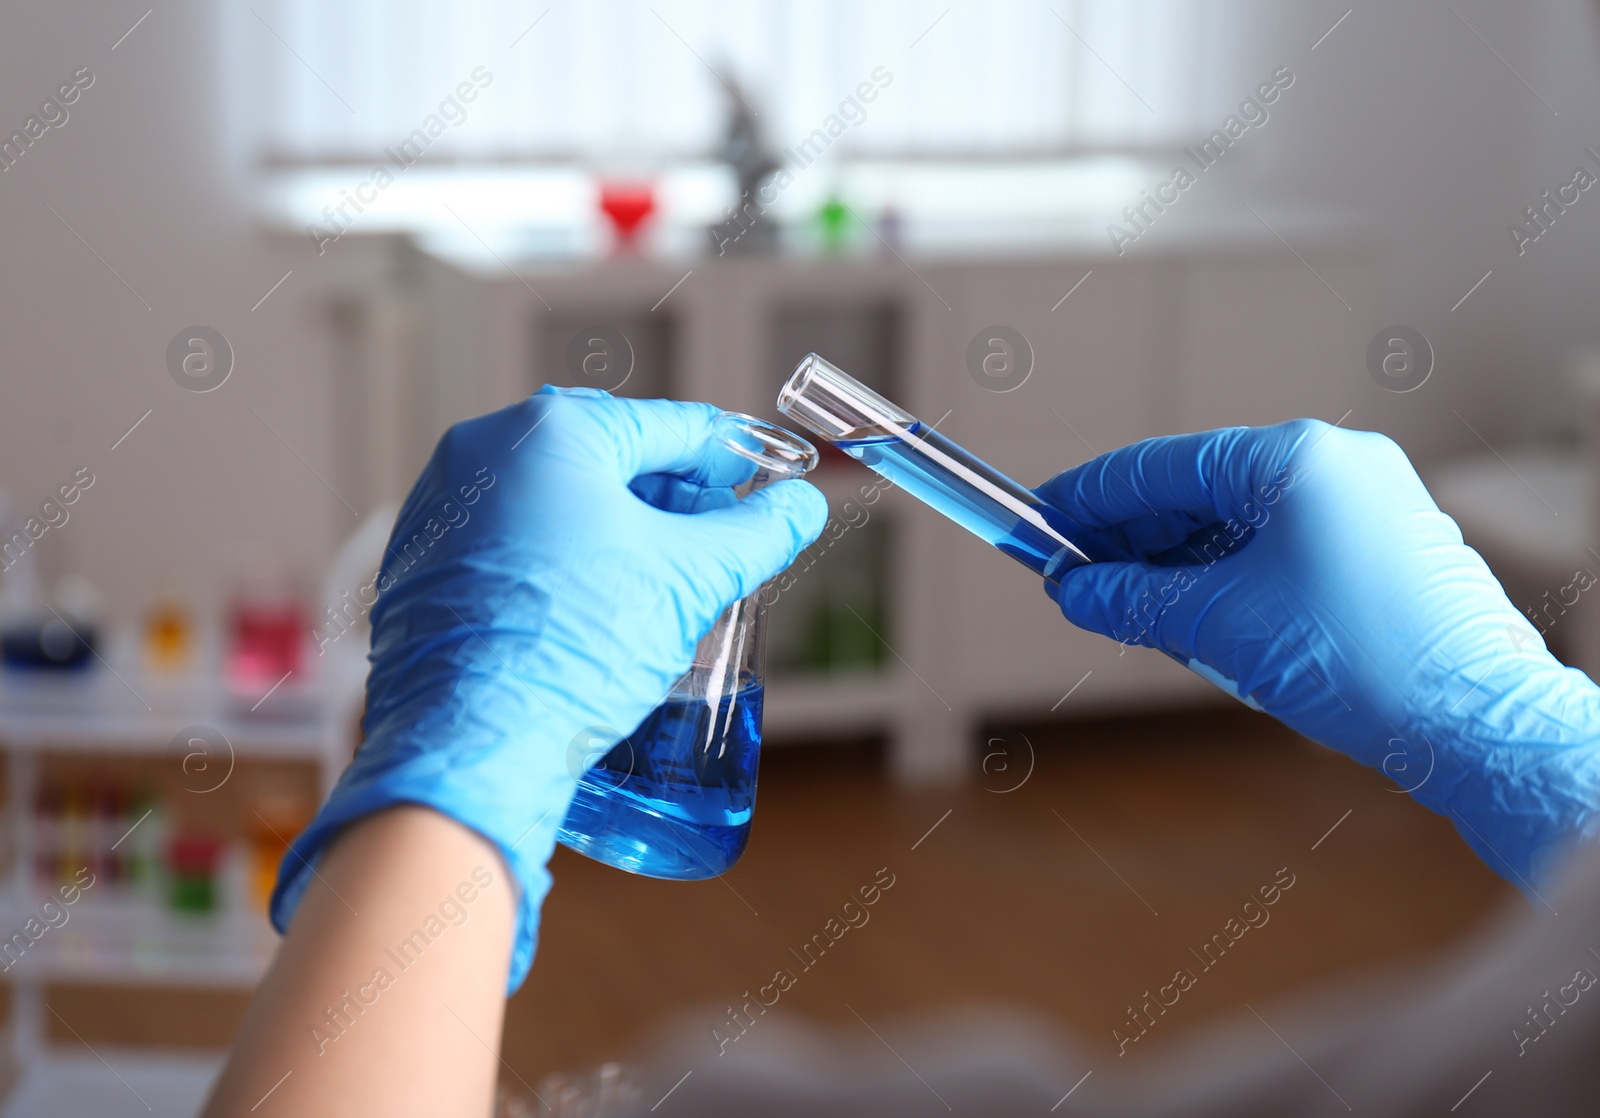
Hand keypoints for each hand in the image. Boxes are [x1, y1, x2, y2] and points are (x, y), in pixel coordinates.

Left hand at [271, 388, 826, 987]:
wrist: (473, 749)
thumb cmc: (570, 654)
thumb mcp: (690, 581)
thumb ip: (758, 533)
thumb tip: (799, 509)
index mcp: (551, 433)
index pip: (669, 427)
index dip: (729, 454)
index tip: (763, 476)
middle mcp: (483, 452)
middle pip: (608, 456)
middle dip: (671, 494)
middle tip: (717, 535)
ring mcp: (442, 507)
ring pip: (554, 496)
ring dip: (615, 525)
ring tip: (660, 576)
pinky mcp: (420, 562)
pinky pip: (508, 536)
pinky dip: (558, 554)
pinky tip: (593, 601)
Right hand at [1036, 420, 1599, 888]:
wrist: (1476, 727)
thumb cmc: (1358, 661)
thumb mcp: (1218, 625)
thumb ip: (1132, 598)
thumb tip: (1072, 589)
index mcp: (1295, 457)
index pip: (1162, 465)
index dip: (1090, 496)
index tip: (1041, 519)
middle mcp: (1336, 463)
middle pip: (1200, 489)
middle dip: (1134, 538)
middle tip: (1075, 577)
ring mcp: (1366, 502)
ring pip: (1240, 522)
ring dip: (1179, 564)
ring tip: (1129, 610)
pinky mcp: (1382, 546)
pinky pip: (1281, 546)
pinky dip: (1228, 576)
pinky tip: (1193, 617)